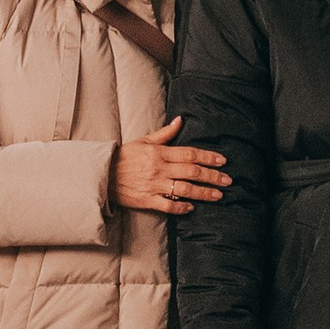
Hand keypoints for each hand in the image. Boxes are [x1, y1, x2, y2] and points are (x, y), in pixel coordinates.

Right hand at [112, 119, 233, 214]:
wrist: (102, 175)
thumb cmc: (123, 157)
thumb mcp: (143, 141)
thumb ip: (164, 134)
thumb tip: (180, 120)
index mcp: (159, 153)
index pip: (190, 154)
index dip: (208, 157)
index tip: (222, 161)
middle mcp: (159, 169)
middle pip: (192, 172)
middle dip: (212, 176)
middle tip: (227, 180)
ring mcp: (154, 185)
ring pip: (184, 189)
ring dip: (203, 192)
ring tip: (218, 195)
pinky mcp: (147, 200)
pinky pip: (168, 205)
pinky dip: (181, 207)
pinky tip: (191, 208)